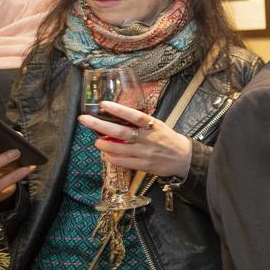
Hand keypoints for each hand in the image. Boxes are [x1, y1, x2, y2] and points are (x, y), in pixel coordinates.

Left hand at [77, 101, 192, 178]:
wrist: (184, 158)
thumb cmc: (168, 139)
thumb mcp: (159, 126)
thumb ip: (141, 123)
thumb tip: (118, 117)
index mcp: (153, 125)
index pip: (134, 116)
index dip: (119, 110)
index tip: (104, 104)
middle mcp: (148, 138)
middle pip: (121, 132)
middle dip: (100, 125)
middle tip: (85, 119)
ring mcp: (146, 153)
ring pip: (120, 149)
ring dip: (104, 145)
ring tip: (96, 142)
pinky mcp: (145, 165)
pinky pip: (124, 162)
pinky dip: (113, 158)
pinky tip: (107, 155)